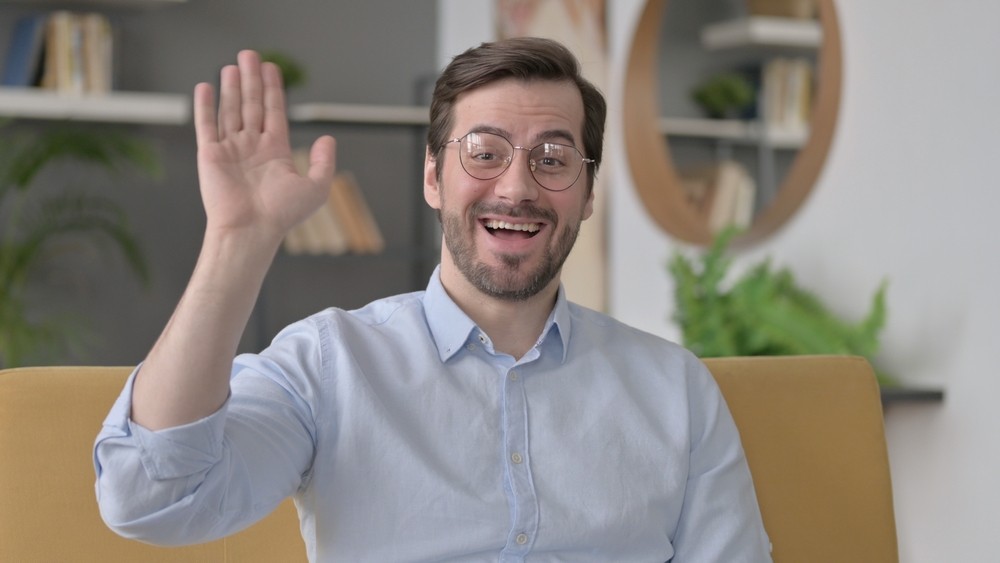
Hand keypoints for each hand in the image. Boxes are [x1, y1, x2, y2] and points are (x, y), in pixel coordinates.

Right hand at [193, 50, 335, 244]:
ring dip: (232, 87)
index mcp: (275, 152)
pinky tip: (206, 86)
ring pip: (231, 110)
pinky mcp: (210, 155)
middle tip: (250, 54)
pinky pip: (206, 125)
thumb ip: (324, 162)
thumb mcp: (316, 187)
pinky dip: (205, 105)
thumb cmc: (282, 215)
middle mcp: (252, 147)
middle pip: (252, 105)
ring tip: (233, 65)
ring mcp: (231, 150)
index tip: (271, 67)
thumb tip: (328, 138)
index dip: (273, 89)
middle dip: (252, 79)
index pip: (274, 112)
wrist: (251, 230)